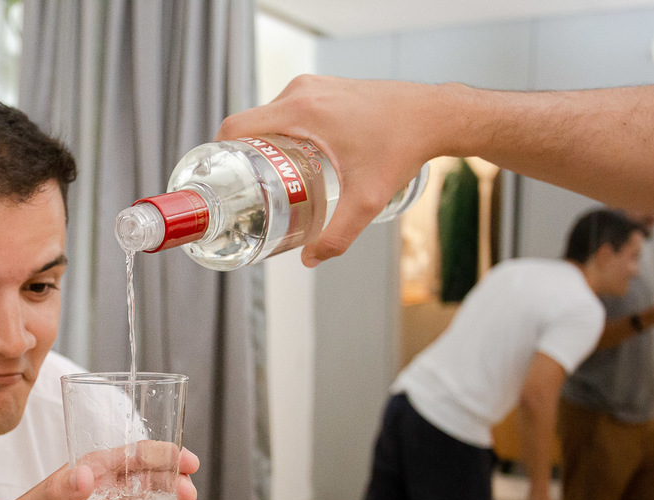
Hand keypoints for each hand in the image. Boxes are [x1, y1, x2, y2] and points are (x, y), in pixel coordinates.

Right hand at [216, 75, 439, 264]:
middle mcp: (302, 92)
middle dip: (241, 157)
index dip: (219, 154)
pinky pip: (289, 110)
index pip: (236, 127)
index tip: (218, 180)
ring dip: (263, 145)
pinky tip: (291, 160)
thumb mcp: (368, 199)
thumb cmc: (402, 148)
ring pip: (269, 117)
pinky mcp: (326, 89)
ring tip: (266, 180)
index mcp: (300, 110)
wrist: (435, 114)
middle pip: (250, 124)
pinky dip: (283, 132)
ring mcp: (314, 87)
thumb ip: (338, 235)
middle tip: (243, 191)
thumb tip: (310, 259)